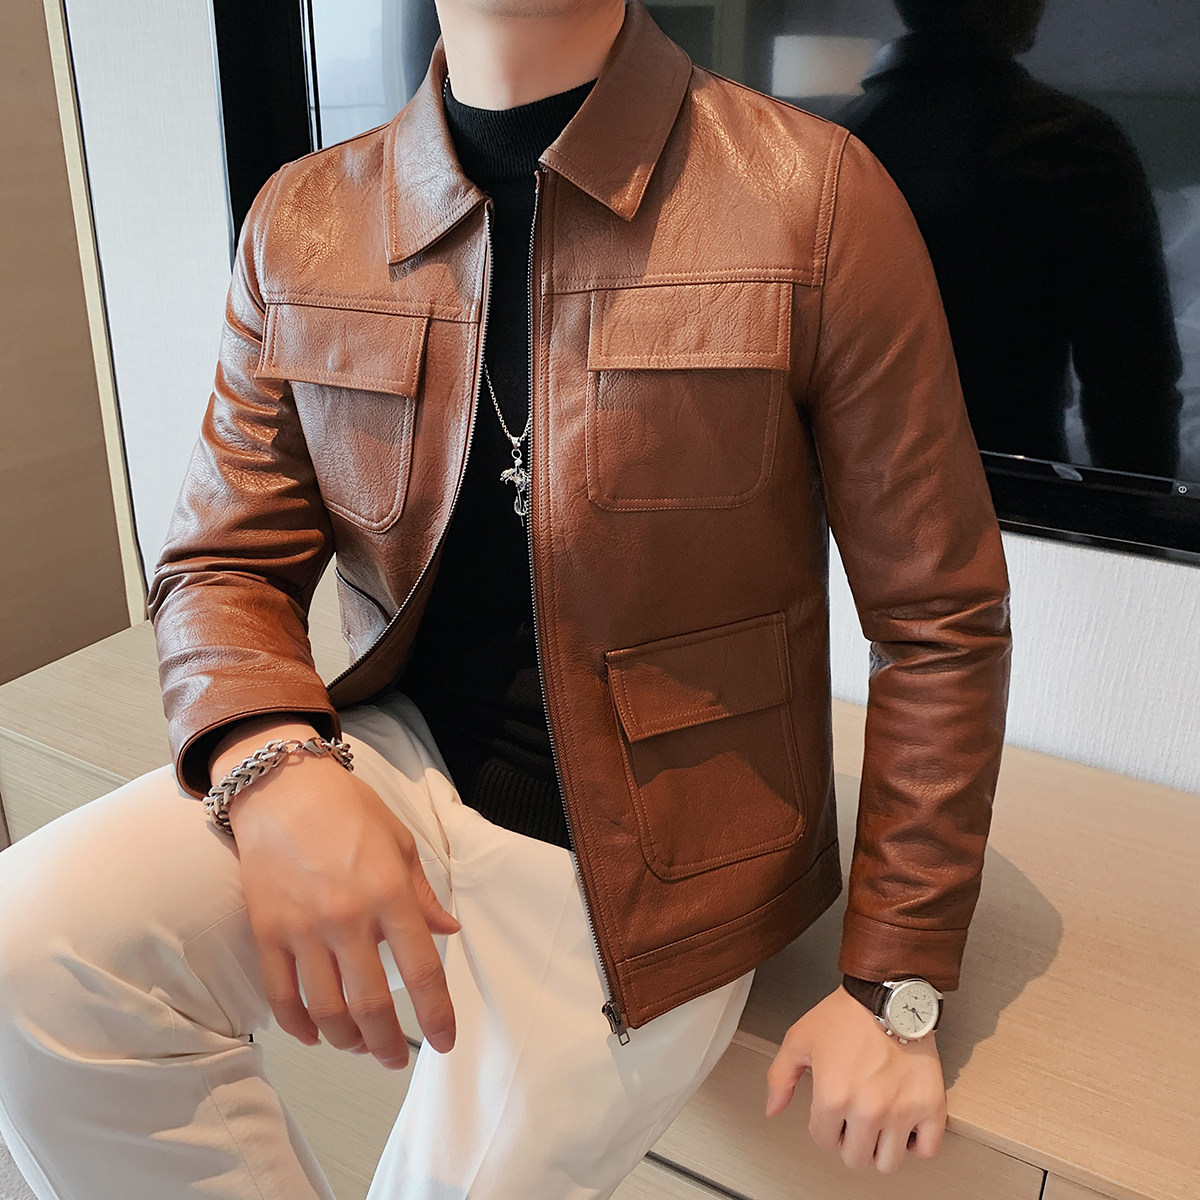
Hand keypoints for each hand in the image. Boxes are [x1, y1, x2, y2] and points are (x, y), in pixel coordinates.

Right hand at [209, 717, 462, 1070]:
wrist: (283, 788)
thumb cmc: (349, 811)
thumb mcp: (400, 843)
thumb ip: (424, 895)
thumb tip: (449, 932)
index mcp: (390, 893)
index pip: (422, 970)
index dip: (436, 1015)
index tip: (444, 1041)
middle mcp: (348, 918)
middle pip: (372, 1006)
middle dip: (388, 1045)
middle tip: (396, 1059)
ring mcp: (303, 929)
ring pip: (326, 1011)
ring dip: (347, 1042)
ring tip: (360, 1047)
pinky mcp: (267, 933)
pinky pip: (282, 996)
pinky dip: (299, 1026)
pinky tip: (315, 1034)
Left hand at [763, 983, 947, 1173]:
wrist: (887, 995)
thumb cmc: (846, 1015)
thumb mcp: (800, 1039)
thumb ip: (780, 1077)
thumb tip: (773, 1109)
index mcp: (832, 1096)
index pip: (822, 1140)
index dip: (823, 1126)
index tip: (831, 1112)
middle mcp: (867, 1109)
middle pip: (856, 1158)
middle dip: (849, 1142)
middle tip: (853, 1122)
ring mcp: (901, 1111)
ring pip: (889, 1164)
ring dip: (880, 1149)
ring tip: (878, 1128)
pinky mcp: (931, 1106)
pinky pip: (928, 1150)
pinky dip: (917, 1145)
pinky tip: (906, 1127)